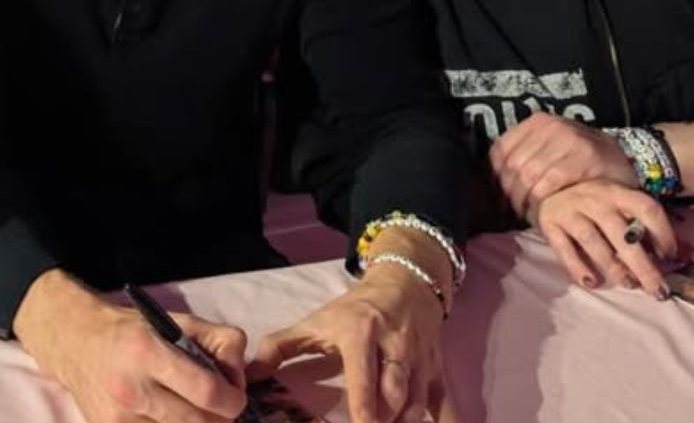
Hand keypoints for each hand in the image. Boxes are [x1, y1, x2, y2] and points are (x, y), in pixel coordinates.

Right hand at [14, 271, 247, 421]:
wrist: (75, 343)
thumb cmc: (132, 330)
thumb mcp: (179, 321)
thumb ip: (220, 343)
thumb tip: (239, 380)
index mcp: (148, 353)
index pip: (207, 393)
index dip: (233, 400)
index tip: (235, 398)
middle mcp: (131, 389)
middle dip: (219, 417)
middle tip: (217, 406)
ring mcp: (118, 418)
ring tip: (188, 407)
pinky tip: (166, 413)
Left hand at [250, 264, 450, 422]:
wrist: (405, 283)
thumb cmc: (354, 310)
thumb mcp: (316, 321)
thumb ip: (280, 345)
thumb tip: (249, 374)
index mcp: (361, 331)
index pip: (364, 370)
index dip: (363, 401)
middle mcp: (395, 345)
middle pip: (396, 389)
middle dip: (386, 419)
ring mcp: (420, 360)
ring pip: (418, 400)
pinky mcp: (437, 372)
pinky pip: (445, 404)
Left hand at [490, 112, 637, 218]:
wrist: (624, 161)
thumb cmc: (580, 162)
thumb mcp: (550, 150)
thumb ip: (524, 157)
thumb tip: (490, 181)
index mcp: (537, 122)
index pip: (500, 150)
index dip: (494, 178)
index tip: (497, 198)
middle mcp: (551, 126)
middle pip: (513, 165)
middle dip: (508, 194)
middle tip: (512, 212)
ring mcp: (569, 139)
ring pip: (529, 175)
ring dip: (524, 201)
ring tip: (526, 215)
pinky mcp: (585, 157)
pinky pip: (550, 184)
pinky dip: (542, 203)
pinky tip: (542, 215)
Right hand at [531, 178, 676, 297]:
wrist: (549, 185)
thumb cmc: (598, 203)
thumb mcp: (627, 209)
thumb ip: (661, 232)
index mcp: (619, 192)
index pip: (647, 209)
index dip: (662, 233)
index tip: (670, 256)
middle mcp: (596, 199)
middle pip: (623, 234)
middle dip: (643, 265)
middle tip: (658, 291)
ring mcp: (570, 210)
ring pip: (594, 242)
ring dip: (613, 267)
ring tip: (628, 284)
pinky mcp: (549, 224)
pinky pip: (564, 248)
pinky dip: (577, 267)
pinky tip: (592, 282)